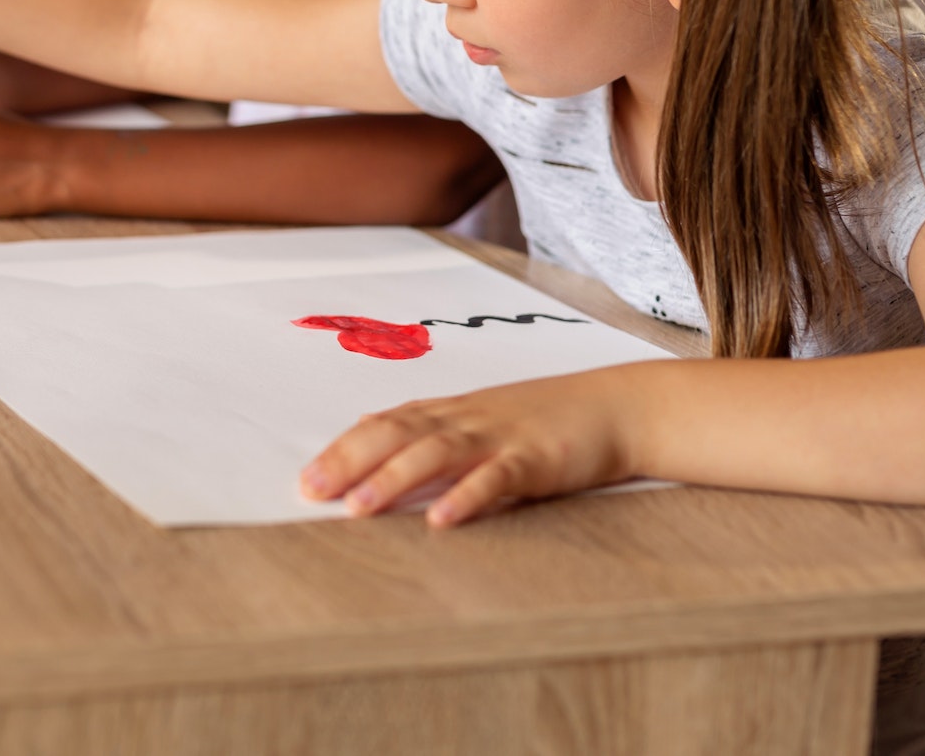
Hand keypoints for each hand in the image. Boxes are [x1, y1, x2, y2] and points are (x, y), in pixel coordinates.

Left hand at [299, 369, 641, 528]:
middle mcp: (468, 419)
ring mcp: (501, 436)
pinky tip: (441, 519)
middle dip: (350, 460)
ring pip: (437, 453)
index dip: (344, 448)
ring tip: (358, 507)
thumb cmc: (549, 418)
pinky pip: (496, 479)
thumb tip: (372, 433)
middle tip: (311, 491)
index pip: (386, 423)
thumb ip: (431, 427)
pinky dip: (466, 497)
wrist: (619, 406)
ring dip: (394, 479)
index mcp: (453, 411)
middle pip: (398, 433)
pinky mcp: (536, 459)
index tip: (306, 478)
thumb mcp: (482, 418)